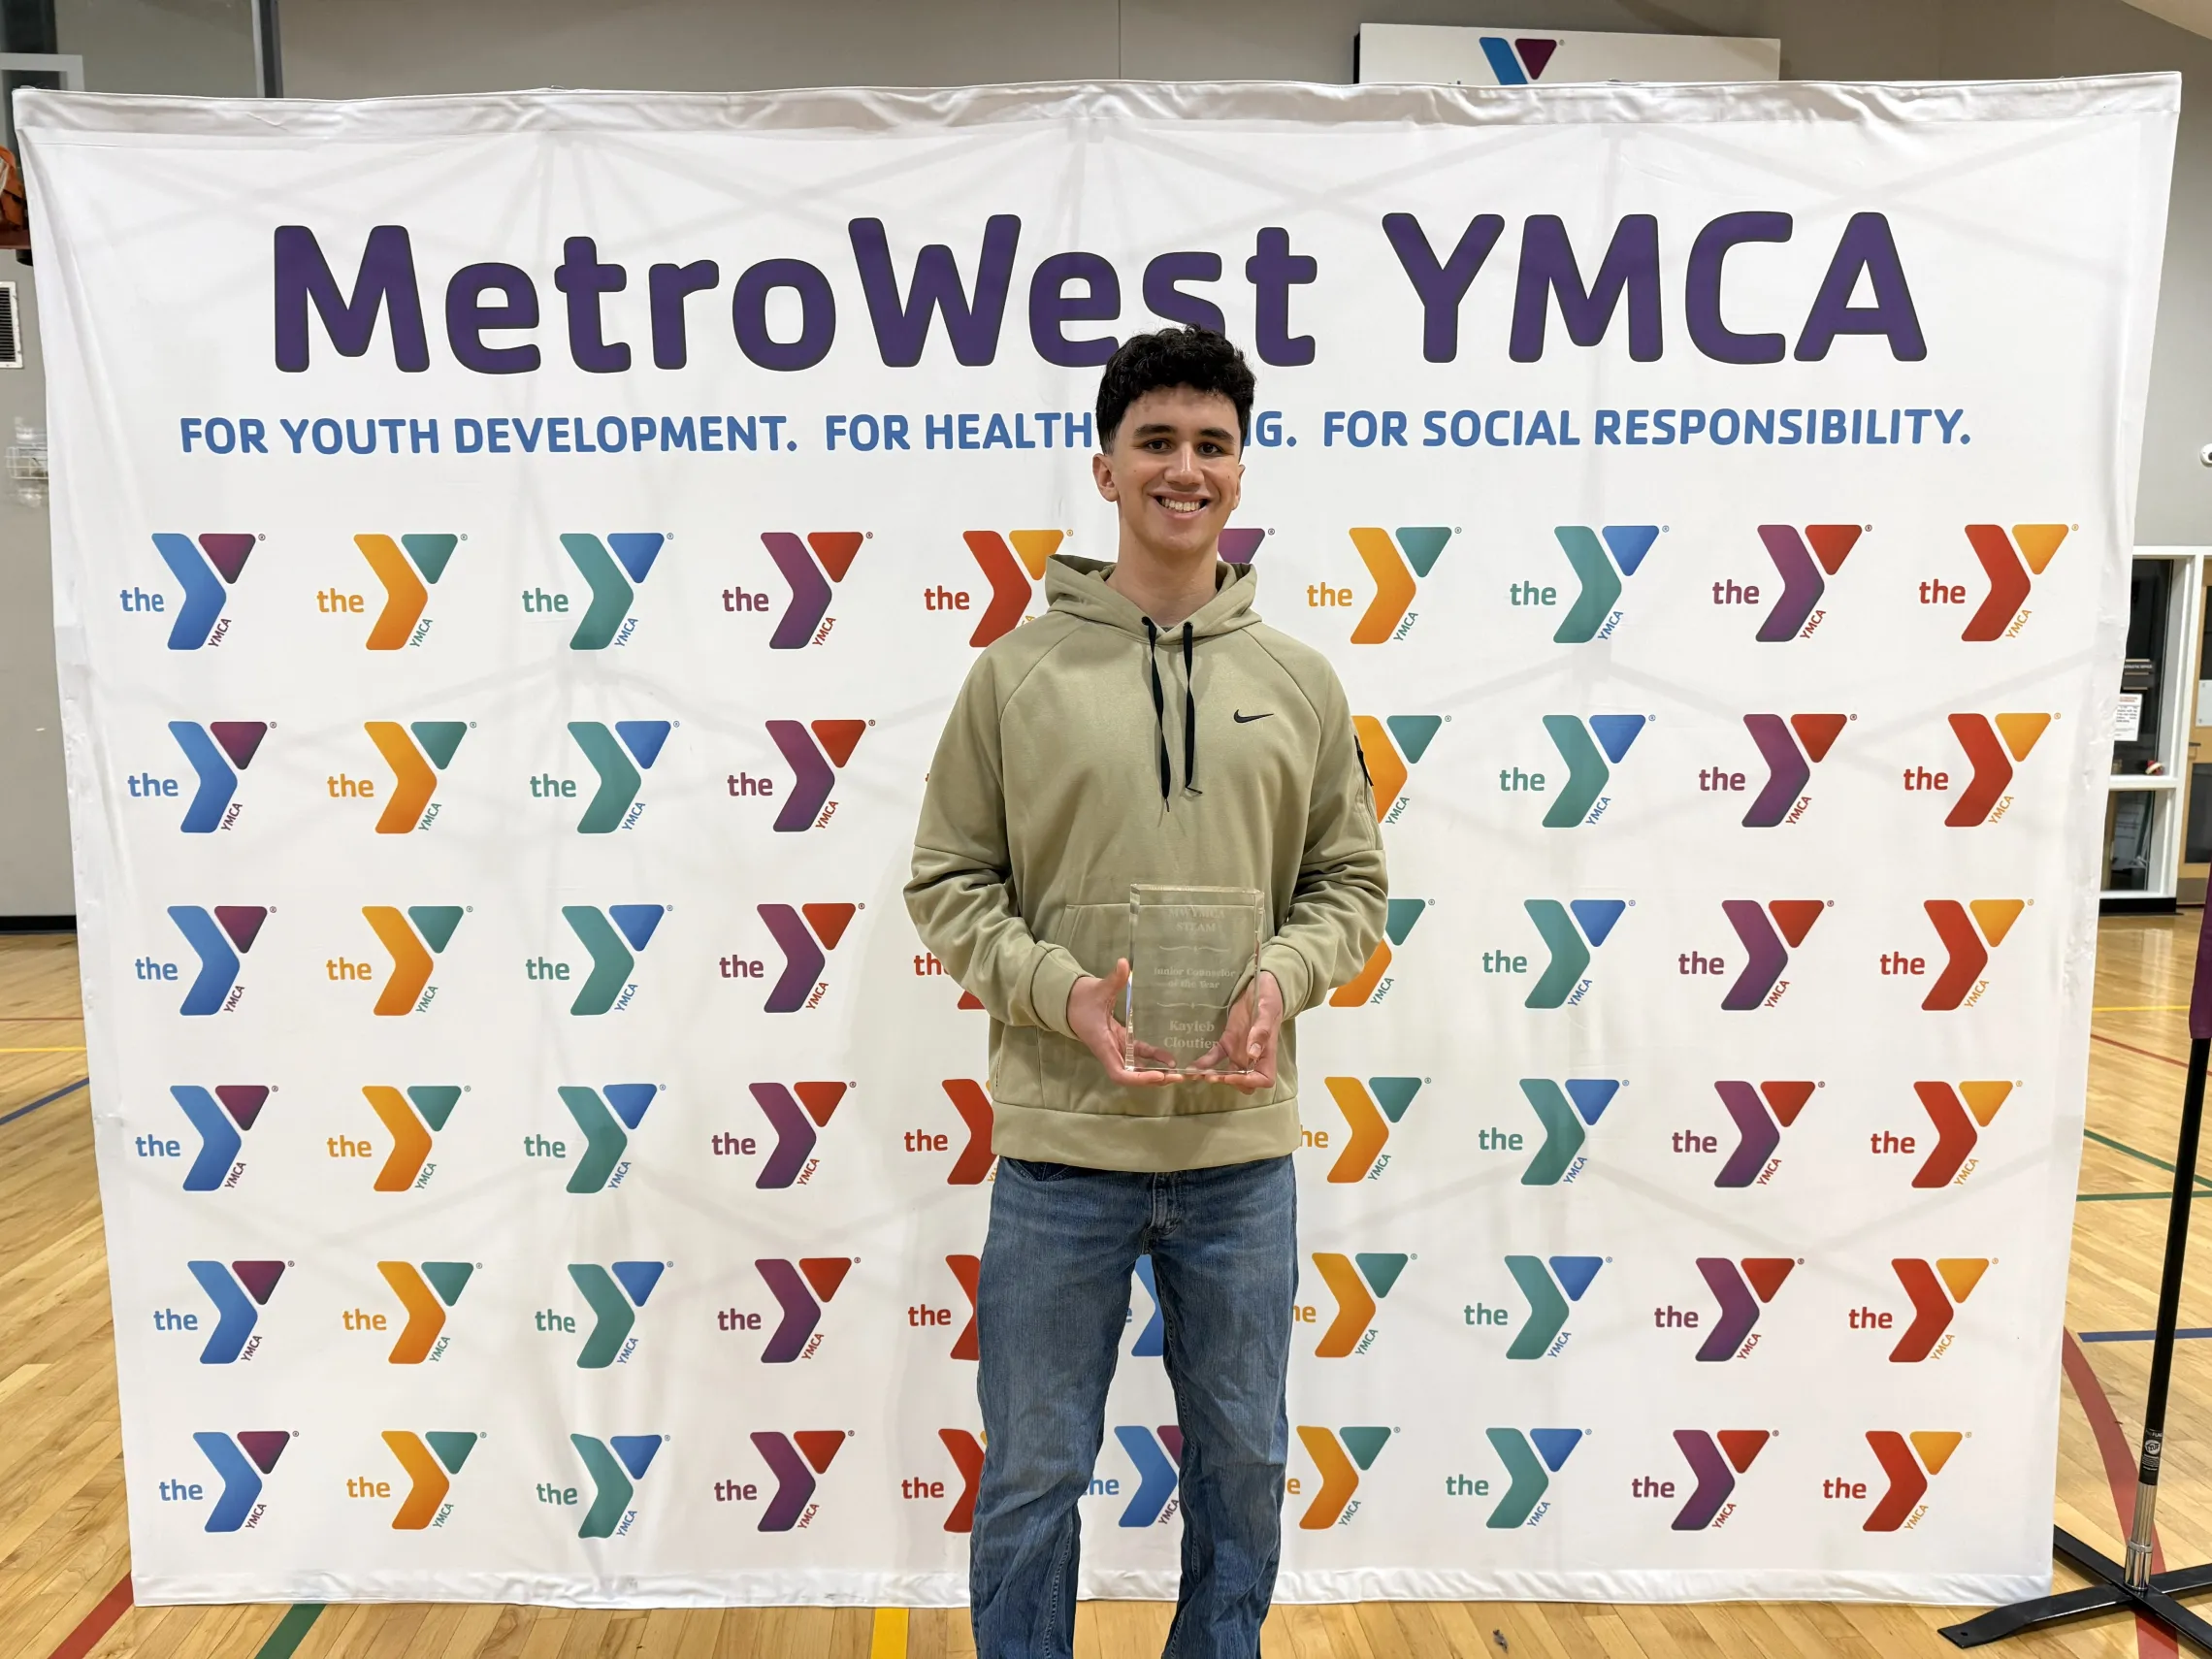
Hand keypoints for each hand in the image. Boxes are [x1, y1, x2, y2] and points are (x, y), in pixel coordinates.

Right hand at [1067, 959, 1177, 1086]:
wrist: (1069, 1001)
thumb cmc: (1081, 998)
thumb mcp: (1098, 988)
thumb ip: (1113, 979)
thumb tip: (1124, 963)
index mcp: (1103, 1044)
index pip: (1119, 1073)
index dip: (1138, 1079)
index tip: (1157, 1076)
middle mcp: (1110, 1052)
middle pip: (1131, 1076)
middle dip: (1153, 1079)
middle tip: (1177, 1077)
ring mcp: (1116, 1049)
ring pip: (1137, 1068)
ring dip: (1156, 1072)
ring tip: (1178, 1072)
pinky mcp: (1121, 1043)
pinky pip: (1139, 1054)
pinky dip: (1153, 1058)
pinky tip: (1169, 1058)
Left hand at [1191, 970, 1282, 1092]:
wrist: (1260, 984)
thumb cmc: (1269, 996)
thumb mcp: (1267, 1009)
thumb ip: (1261, 1032)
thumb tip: (1252, 1055)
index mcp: (1267, 1052)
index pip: (1264, 1079)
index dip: (1249, 1082)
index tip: (1232, 1076)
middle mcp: (1253, 1056)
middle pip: (1245, 1082)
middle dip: (1228, 1082)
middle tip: (1211, 1076)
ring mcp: (1239, 1050)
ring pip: (1227, 1072)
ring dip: (1213, 1076)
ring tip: (1197, 1075)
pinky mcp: (1228, 1042)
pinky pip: (1215, 1057)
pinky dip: (1204, 1063)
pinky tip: (1193, 1066)